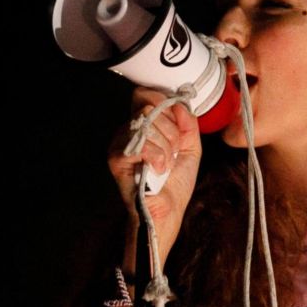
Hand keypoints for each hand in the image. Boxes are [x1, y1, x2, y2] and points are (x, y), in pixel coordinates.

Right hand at [106, 88, 201, 237]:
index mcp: (143, 125)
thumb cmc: (175, 184)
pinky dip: (158, 158)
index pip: (146, 95)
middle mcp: (128, 130)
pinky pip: (143, 143)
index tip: (179, 126)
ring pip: (148, 123)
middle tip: (173, 152)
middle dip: (172, 131)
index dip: (165, 104)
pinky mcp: (116, 157)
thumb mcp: (190, 147)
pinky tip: (158, 170)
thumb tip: (180, 104)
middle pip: (150, 106)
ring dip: (166, 147)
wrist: (167, 212)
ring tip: (165, 165)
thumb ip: (188, 123)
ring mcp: (120, 142)